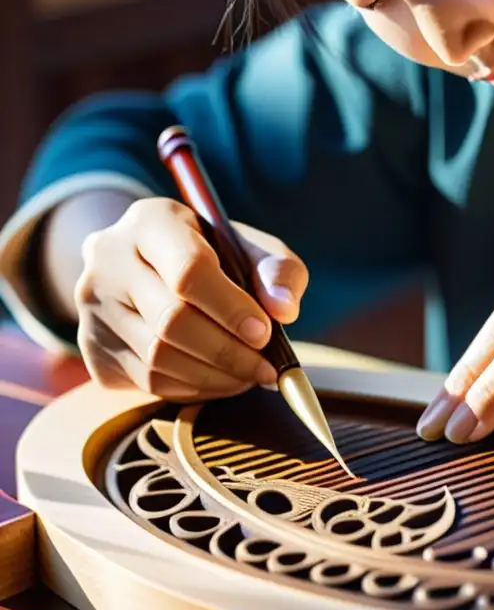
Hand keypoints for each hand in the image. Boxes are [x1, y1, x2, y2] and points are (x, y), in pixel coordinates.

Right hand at [75, 197, 308, 400]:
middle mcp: (108, 259)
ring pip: (158, 359)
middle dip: (230, 352)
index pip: (189, 271)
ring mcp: (93, 306)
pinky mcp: (93, 348)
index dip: (232, 309)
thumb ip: (279, 271)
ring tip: (251, 375)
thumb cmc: (215, 256)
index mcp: (151, 221)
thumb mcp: (252, 249)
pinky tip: (222, 380)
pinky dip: (194, 389)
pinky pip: (148, 382)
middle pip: (171, 321)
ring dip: (216, 377)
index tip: (265, 334)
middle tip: (267, 369)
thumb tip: (284, 310)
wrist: (151, 268)